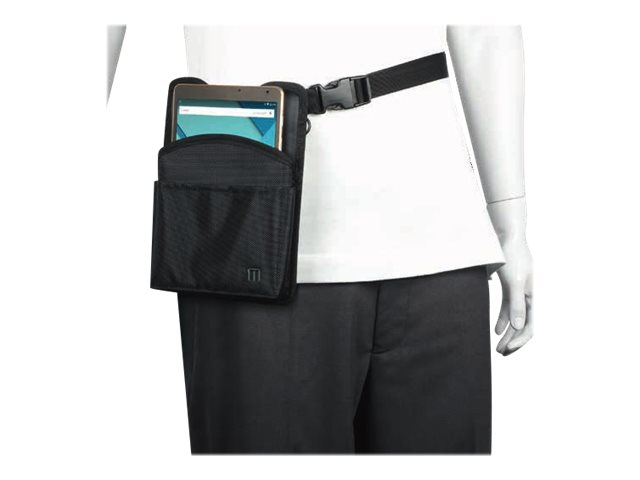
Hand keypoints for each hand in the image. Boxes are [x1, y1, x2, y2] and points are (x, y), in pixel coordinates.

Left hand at [487, 197, 532, 355]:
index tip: (506, 349)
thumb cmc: (511, 256)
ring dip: (507, 333)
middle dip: (513, 341)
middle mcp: (524, 296)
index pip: (528, 326)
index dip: (519, 341)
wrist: (505, 234)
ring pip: (513, 318)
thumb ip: (517, 304)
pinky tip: (495, 328)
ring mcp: (515, 291)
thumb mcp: (514, 281)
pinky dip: (501, 319)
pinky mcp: (506, 285)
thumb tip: (520, 328)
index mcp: (529, 297)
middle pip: (522, 326)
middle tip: (500, 354)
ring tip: (497, 346)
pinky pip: (506, 308)